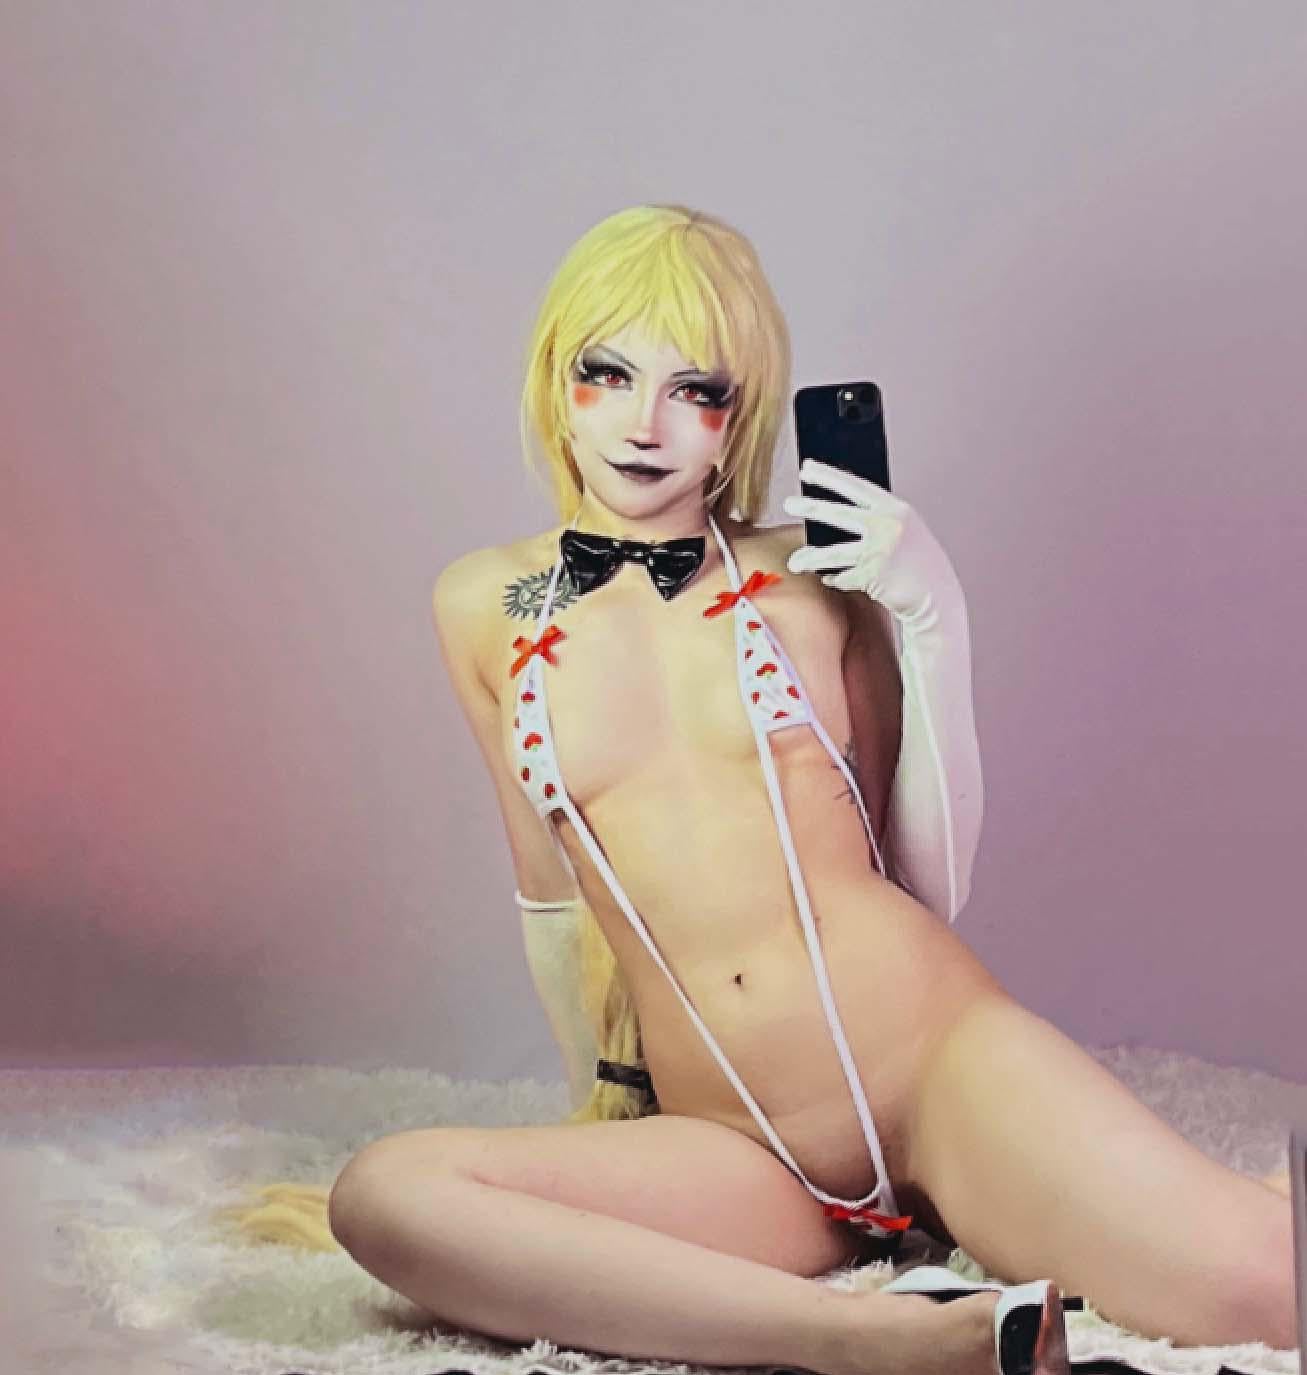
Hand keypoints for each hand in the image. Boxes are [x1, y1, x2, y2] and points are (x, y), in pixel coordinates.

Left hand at [781, 458, 959, 625]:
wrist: (938, 595)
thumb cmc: (919, 562)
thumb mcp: (905, 528)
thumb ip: (878, 516)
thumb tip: (837, 508)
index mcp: (896, 509)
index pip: (855, 486)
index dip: (828, 476)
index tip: (807, 468)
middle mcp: (887, 526)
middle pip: (837, 514)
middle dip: (809, 507)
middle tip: (789, 503)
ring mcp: (878, 551)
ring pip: (832, 553)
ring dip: (809, 559)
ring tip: (795, 562)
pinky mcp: (871, 577)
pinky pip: (842, 577)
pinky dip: (835, 579)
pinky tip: (831, 578)